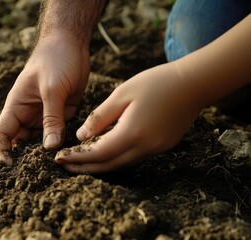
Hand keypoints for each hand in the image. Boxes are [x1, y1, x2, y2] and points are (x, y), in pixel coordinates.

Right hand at [0, 31, 89, 163]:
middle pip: (22, 142)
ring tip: (53, 168)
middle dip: (26, 157)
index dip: (3, 151)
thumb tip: (49, 147)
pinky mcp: (61, 115)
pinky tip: (68, 154)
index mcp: (17, 106)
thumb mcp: (52, 89)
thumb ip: (51, 118)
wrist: (71, 43)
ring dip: (45, 153)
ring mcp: (45, 115)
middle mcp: (28, 114)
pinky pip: (58, 134)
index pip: (3, 134)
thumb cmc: (54, 59)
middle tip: (37, 174)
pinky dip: (61, 144)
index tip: (10, 168)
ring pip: (41, 141)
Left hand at [55, 62, 203, 172]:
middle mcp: (145, 147)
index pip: (98, 153)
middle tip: (65, 166)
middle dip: (84, 168)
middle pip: (109, 165)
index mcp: (133, 133)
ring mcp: (156, 149)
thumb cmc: (156, 82)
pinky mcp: (163, 146)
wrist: (194, 83)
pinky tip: (104, 153)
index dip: (77, 158)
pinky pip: (133, 158)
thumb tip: (81, 137)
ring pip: (121, 164)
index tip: (60, 158)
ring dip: (99, 165)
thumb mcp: (122, 94)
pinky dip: (115, 158)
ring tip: (80, 162)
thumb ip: (100, 117)